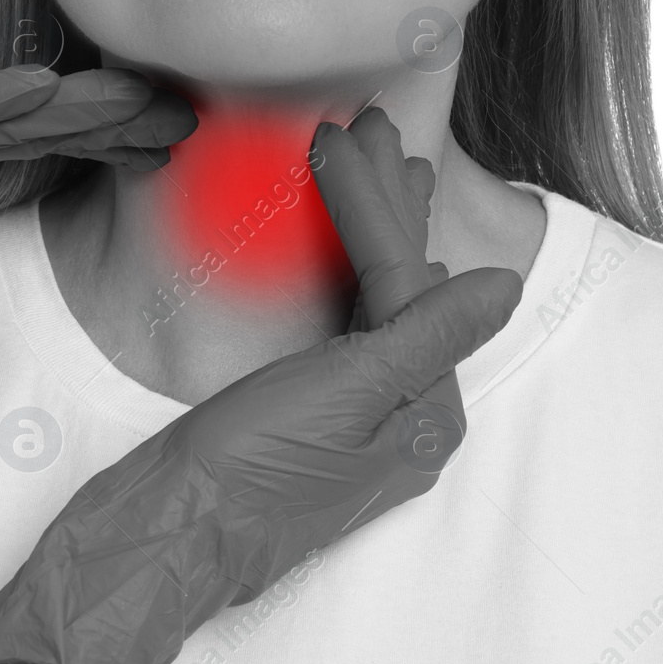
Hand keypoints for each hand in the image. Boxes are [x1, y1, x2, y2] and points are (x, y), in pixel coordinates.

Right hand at [0, 107, 521, 663]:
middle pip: (400, 288)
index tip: (343, 135)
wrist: (158, 539)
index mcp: (424, 418)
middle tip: (364, 124)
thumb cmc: (245, 473)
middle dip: (378, 204)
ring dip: (363, 224)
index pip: (409, 285)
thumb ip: (427, 336)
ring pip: (371, 300)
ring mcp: (355, 421)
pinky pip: (340, 324)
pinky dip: (338, 268)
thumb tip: (505, 286)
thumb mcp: (346, 393)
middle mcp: (401, 421)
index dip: (377, 205)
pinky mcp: (307, 419)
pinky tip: (343, 238)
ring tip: (361, 155)